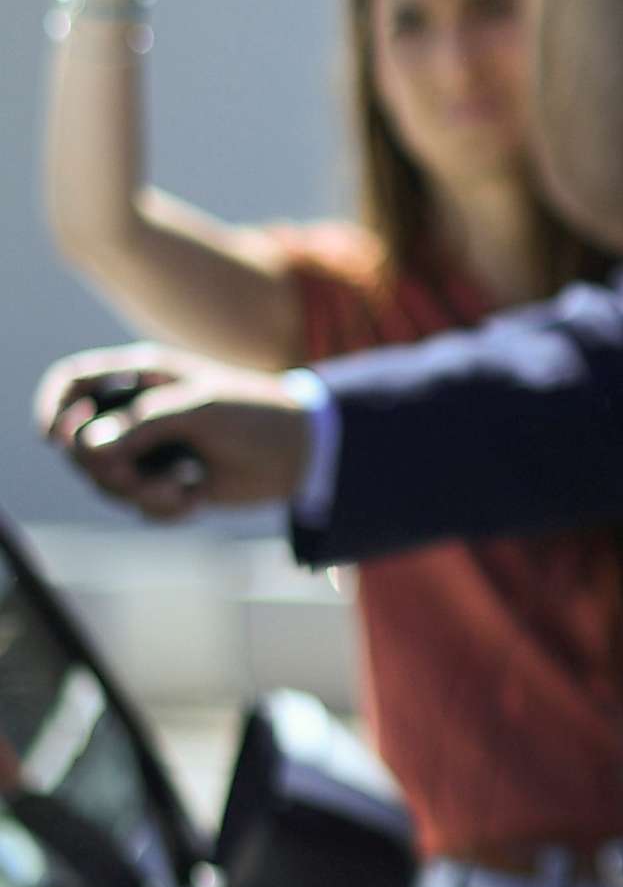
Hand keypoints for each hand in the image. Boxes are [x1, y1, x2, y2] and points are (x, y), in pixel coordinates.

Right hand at [34, 344, 309, 519]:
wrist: (303, 452)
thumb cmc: (255, 414)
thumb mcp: (200, 409)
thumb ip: (142, 424)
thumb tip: (85, 448)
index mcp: (142, 378)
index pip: (73, 382)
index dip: (54, 407)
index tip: (57, 436)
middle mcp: (139, 412)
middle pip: (80, 444)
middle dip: (103, 469)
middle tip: (135, 478)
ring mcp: (152, 449)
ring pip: (107, 482)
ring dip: (138, 494)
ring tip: (181, 489)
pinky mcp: (168, 482)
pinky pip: (140, 505)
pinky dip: (163, 508)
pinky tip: (195, 497)